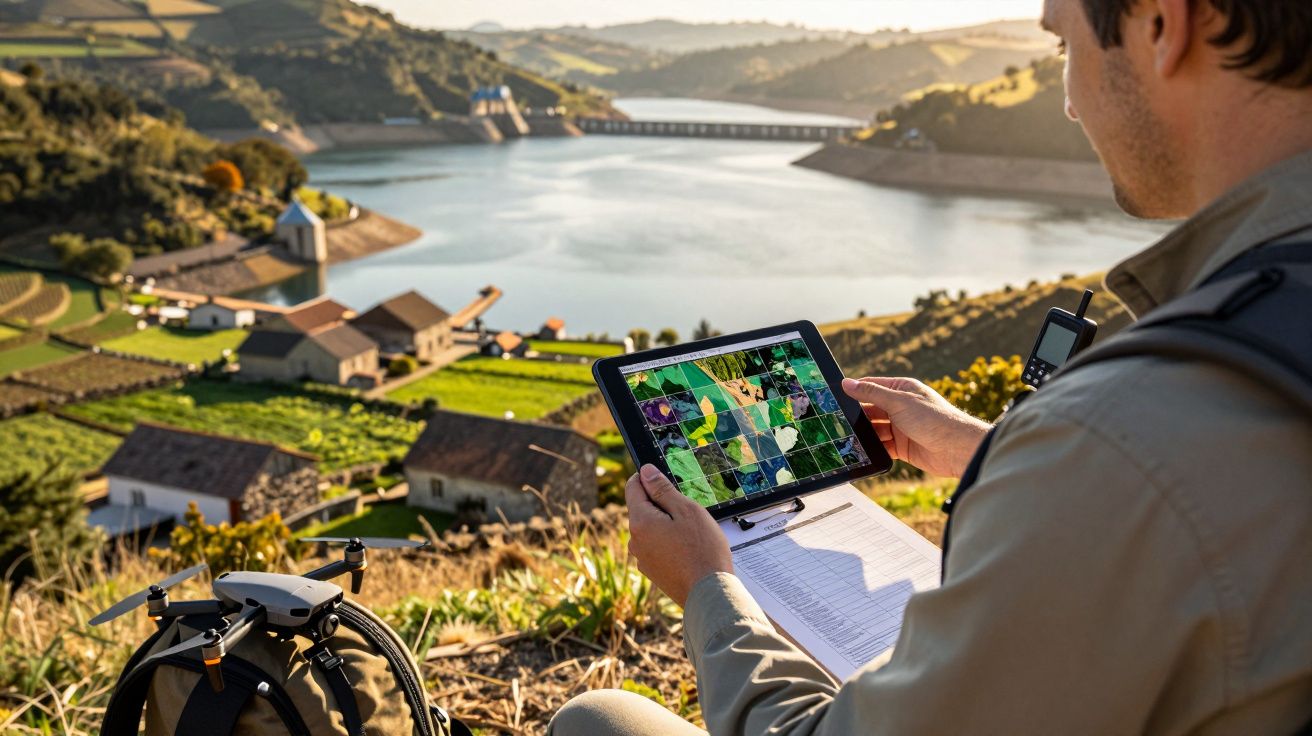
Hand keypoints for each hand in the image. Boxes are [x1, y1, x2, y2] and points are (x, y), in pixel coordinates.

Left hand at [626, 464, 731, 607]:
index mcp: (640, 522)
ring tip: (692, 535)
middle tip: (688, 513)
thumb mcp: (686, 510)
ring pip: (651, 529)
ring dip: (666, 525)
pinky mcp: (652, 572)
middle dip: (662, 505)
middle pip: (643, 509)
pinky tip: (688, 551)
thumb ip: (662, 490)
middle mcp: (635, 541)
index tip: (664, 479)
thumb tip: (645, 472)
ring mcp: (642, 558)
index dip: (647, 478)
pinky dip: (669, 543)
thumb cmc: (702, 549)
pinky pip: (656, 547)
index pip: (633, 488)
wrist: (709, 592)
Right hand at [841, 377, 991, 478]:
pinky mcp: (903, 447)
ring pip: (874, 430)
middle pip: (870, 410)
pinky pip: (882, 447)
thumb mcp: (899, 401)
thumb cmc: (934, 419)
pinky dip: (873, 449)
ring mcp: (901, 428)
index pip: (872, 386)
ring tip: (846, 438)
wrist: (957, 449)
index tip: (834, 396)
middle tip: (835, 421)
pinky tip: (861, 451)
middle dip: (856, 416)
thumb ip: (871, 393)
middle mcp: (900, 407)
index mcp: (901, 390)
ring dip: (864, 434)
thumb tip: (847, 383)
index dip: (854, 390)